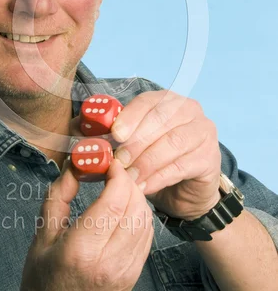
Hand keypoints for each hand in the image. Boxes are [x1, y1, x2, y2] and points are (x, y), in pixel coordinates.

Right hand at [9, 159, 153, 290]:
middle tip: (113, 169)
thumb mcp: (41, 236)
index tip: (108, 161)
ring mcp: (126, 271)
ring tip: (118, 186)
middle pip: (135, 206)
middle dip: (127, 180)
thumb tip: (75, 165)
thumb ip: (59, 195)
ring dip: (136, 196)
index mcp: (81, 250)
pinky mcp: (134, 276)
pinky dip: (140, 214)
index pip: (114, 200)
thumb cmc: (41, 283)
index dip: (116, 174)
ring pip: (146, 219)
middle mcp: (109, 262)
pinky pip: (147, 235)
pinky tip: (125, 208)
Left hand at [111, 90, 221, 220]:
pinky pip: (181, 166)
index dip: (130, 116)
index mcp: (167, 100)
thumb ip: (112, 135)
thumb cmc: (153, 161)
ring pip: (172, 143)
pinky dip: (158, 177)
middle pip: (161, 120)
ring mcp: (203, 132)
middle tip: (118, 162)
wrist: (183, 190)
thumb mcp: (132, 144)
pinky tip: (144, 186)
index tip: (115, 134)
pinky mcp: (209, 157)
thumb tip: (82, 132)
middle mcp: (189, 109)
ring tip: (129, 177)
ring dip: (146, 161)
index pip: (148, 101)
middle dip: (136, 142)